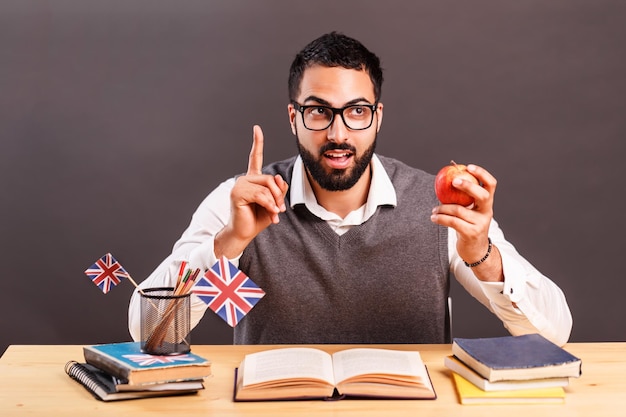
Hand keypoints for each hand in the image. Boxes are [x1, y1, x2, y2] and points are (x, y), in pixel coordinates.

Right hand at [215, 125, 288, 257]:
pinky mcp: (237, 193)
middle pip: (270, 178)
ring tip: (275, 213)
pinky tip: (271, 213)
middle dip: (279, 195)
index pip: (255, 158)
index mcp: (253, 180)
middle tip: (280, 209)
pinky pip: (260, 195)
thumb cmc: (258, 218)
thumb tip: (278, 178)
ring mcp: (240, 185)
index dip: (257, 143)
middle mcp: (245, 180)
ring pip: (266, 187)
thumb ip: (279, 189)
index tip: (257, 129)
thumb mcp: (274, 203)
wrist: (244, 233)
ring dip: (274, 202)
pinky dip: (269, 204)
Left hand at [431, 164, 501, 280]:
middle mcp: (487, 212)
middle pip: (481, 194)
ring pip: (459, 210)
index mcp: (487, 204)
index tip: (469, 167)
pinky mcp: (471, 233)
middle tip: (453, 181)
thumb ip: (462, 199)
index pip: (491, 185)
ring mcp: (480, 223)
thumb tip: (443, 181)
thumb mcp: (470, 212)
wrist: (475, 251)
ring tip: (434, 210)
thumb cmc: (469, 226)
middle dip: (467, 185)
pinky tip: (433, 218)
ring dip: (442, 208)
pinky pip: (453, 222)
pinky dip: (440, 218)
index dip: (482, 174)